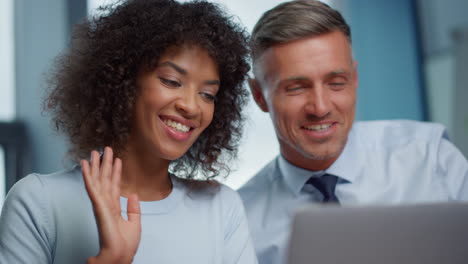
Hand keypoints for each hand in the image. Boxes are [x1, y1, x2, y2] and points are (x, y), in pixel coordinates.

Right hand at [81, 147, 140, 263]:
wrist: (120, 255)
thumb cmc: (125, 244)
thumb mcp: (135, 223)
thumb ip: (134, 208)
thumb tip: (134, 194)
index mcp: (114, 207)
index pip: (115, 185)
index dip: (116, 172)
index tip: (118, 159)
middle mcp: (106, 203)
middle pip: (105, 179)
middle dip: (105, 164)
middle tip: (105, 148)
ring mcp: (101, 204)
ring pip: (97, 180)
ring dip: (96, 165)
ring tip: (95, 151)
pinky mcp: (98, 206)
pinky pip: (92, 188)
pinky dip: (88, 175)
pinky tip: (85, 165)